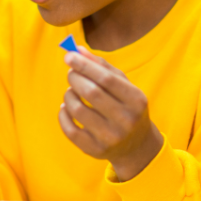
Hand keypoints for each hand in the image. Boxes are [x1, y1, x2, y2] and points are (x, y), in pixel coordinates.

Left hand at [61, 48, 163, 181]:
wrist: (136, 145)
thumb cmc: (127, 107)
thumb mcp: (123, 85)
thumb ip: (102, 66)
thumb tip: (77, 50)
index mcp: (136, 100)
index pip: (106, 79)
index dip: (85, 65)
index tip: (69, 56)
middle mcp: (126, 121)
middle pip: (91, 93)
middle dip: (75, 78)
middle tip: (70, 73)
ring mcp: (110, 138)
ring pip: (78, 110)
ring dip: (68, 95)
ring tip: (71, 91)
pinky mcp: (95, 150)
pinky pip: (70, 130)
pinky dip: (63, 114)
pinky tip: (66, 108)